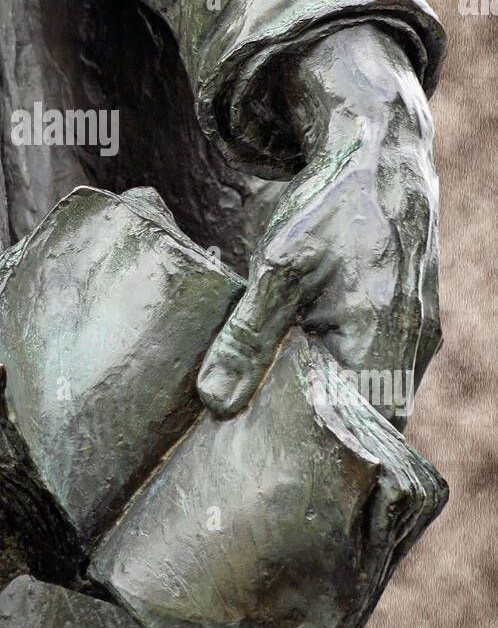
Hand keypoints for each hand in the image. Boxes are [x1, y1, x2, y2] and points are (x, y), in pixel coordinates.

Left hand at [197, 22, 440, 426]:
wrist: (376, 150)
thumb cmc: (330, 205)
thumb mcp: (279, 267)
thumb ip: (247, 336)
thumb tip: (213, 402)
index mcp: (386, 341)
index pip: (364, 437)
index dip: (323, 462)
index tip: (273, 477)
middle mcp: (412, 347)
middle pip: (368, 424)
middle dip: (319, 444)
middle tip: (261, 466)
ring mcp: (414, 335)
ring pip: (371, 396)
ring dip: (328, 412)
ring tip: (269, 434)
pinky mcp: (404, 320)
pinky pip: (375, 369)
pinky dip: (339, 382)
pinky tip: (294, 386)